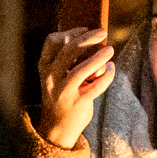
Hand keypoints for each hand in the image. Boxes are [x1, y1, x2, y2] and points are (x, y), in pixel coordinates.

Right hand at [35, 27, 114, 148]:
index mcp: (45, 68)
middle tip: (102, 33)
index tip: (84, 29)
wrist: (57, 128)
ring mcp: (64, 91)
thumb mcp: (56, 76)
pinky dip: (107, 75)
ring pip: (82, 69)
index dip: (70, 32)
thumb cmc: (61, 96)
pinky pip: (96, 86)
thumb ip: (66, 59)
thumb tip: (87, 38)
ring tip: (110, 50)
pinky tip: (111, 68)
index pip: (52, 42)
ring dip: (99, 57)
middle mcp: (51, 78)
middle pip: (68, 51)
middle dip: (87, 39)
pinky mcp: (78, 102)